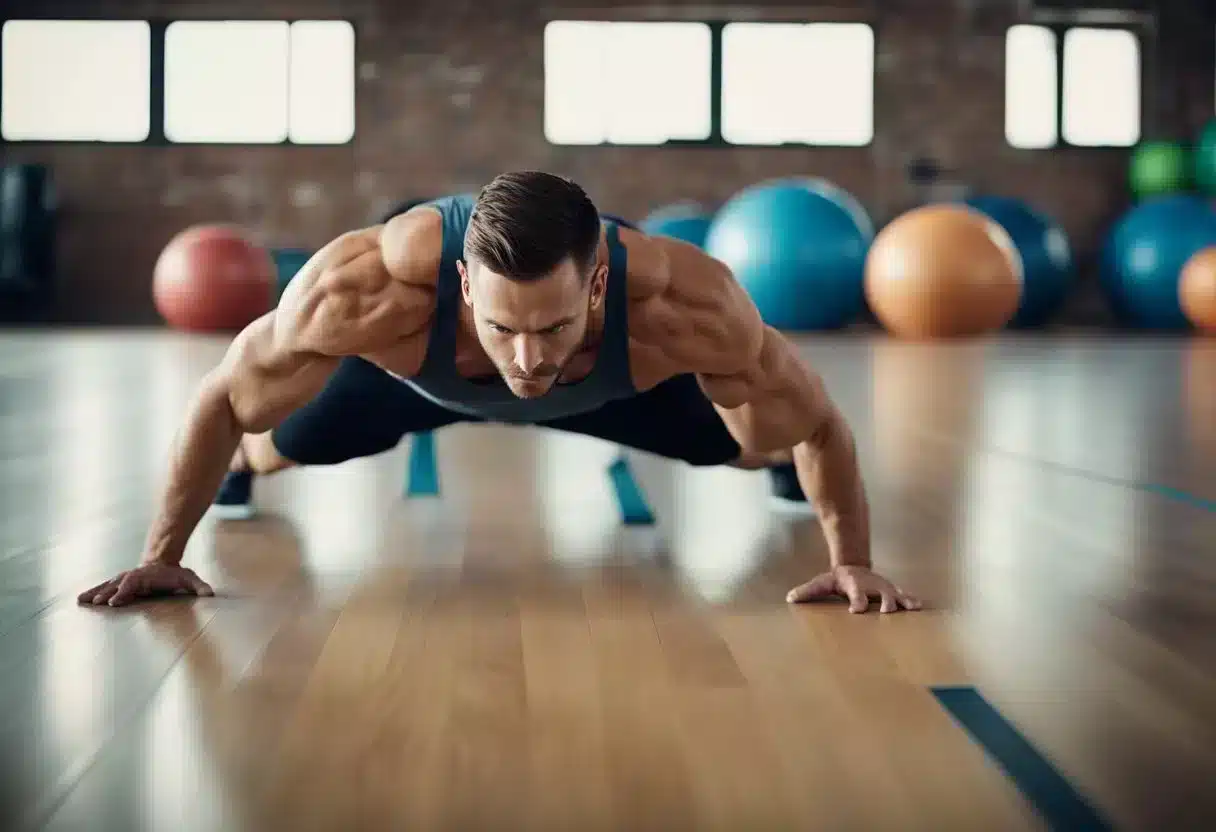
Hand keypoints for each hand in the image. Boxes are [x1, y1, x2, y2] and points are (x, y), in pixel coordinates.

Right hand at [77, 562, 213, 607]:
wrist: (163, 563)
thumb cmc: (176, 575)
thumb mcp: (190, 579)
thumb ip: (199, 586)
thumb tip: (209, 594)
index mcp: (146, 576)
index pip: (133, 583)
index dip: (124, 592)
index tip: (115, 602)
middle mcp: (132, 577)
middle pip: (117, 585)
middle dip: (107, 594)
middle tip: (97, 604)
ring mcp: (124, 579)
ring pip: (107, 585)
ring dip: (95, 593)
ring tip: (81, 601)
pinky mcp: (119, 584)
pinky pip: (104, 588)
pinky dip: (93, 592)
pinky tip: (81, 600)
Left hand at [786, 565, 920, 613]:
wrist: (853, 565)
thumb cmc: (836, 579)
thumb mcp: (821, 583)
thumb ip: (807, 592)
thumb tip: (789, 598)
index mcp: (853, 585)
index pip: (855, 594)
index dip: (856, 601)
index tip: (857, 610)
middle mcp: (871, 585)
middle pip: (880, 593)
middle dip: (884, 602)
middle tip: (886, 612)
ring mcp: (883, 587)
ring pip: (895, 594)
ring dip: (902, 601)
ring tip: (911, 608)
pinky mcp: (891, 591)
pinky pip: (903, 596)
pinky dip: (911, 600)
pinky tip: (919, 607)